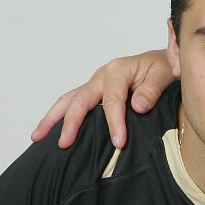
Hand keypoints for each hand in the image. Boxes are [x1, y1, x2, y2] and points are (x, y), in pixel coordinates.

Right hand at [31, 50, 173, 148]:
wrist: (166, 60)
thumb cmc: (166, 68)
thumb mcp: (165, 75)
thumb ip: (152, 90)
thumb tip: (138, 106)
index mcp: (118, 70)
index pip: (112, 100)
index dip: (114, 122)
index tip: (119, 142)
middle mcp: (102, 75)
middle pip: (80, 100)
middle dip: (70, 122)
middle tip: (64, 144)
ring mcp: (95, 83)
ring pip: (68, 100)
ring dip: (52, 118)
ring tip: (37, 137)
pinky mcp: (94, 91)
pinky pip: (73, 102)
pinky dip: (60, 116)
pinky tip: (51, 131)